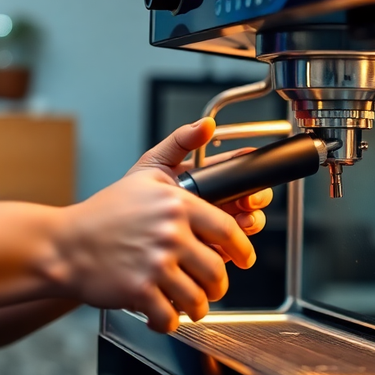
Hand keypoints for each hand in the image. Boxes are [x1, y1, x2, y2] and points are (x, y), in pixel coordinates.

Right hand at [57, 118, 269, 332]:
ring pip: (198, 299)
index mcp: (176, 205)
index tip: (245, 259)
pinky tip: (165, 315)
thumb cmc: (105, 213)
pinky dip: (171, 322)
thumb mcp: (145, 173)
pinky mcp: (139, 291)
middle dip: (218, 285)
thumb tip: (209, 126)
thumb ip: (179, 146)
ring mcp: (155, 264)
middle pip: (217, 270)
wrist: (65, 245)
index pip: (227, 229)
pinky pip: (170, 318)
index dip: (243, 249)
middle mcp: (169, 234)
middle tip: (212, 288)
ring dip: (198, 307)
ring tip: (191, 305)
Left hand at [139, 119, 273, 248]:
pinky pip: (232, 248)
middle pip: (251, 197)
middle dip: (256, 196)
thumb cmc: (132, 196)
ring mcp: (213, 227)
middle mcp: (214, 202)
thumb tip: (205, 124)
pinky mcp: (211, 250)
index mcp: (205, 179)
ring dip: (251, 221)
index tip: (249, 166)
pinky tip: (225, 240)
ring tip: (240, 221)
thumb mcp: (155, 163)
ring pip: (247, 223)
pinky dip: (235, 245)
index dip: (248, 167)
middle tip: (248, 200)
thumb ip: (180, 141)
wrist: (118, 230)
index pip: (236, 169)